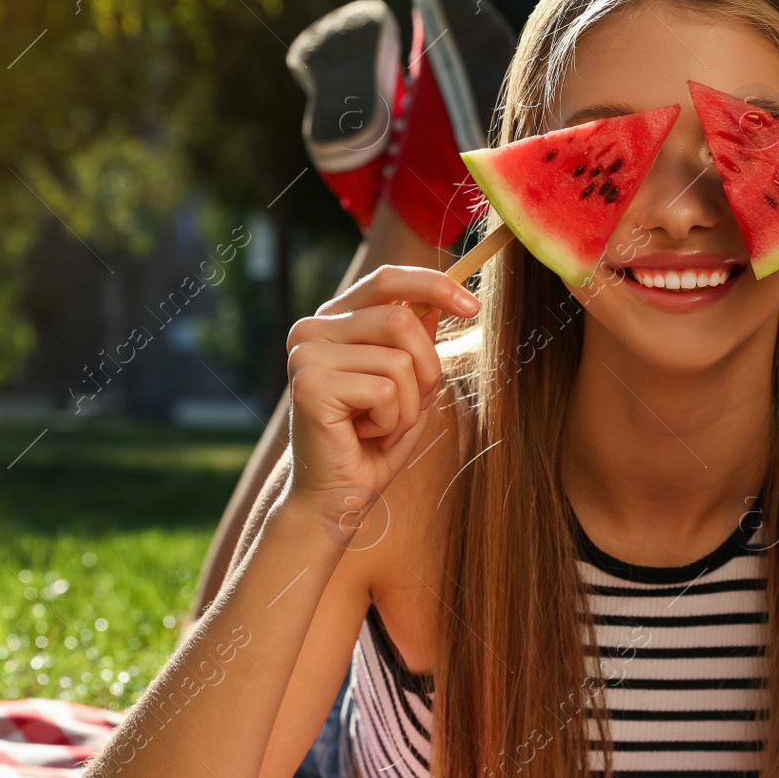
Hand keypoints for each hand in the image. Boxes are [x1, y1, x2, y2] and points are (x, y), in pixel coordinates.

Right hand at [283, 265, 479, 529]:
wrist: (337, 497)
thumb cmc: (373, 442)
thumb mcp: (407, 383)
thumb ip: (416, 340)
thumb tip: (437, 301)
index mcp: (332, 321)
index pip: (386, 280)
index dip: (434, 285)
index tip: (472, 306)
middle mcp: (311, 330)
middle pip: (402, 319)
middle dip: (426, 368)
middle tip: (406, 407)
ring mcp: (306, 355)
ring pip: (400, 359)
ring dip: (408, 404)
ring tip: (380, 427)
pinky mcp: (310, 385)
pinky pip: (386, 390)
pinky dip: (392, 422)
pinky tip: (365, 437)